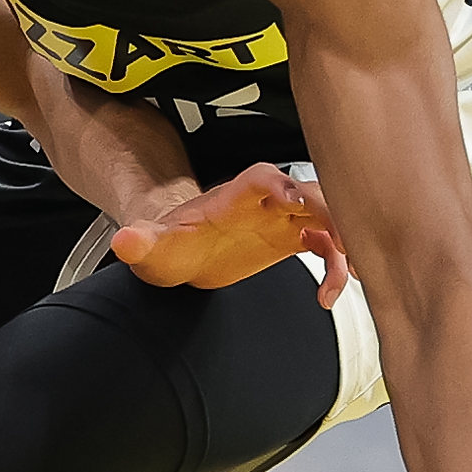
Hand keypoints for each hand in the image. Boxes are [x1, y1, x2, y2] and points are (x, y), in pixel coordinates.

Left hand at [110, 163, 347, 305]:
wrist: (181, 251)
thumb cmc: (168, 242)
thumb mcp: (150, 245)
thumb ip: (140, 240)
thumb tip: (124, 240)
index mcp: (235, 195)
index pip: (263, 178)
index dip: (281, 185)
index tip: (295, 201)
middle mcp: (266, 201)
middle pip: (308, 192)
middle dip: (331, 211)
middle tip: (344, 241)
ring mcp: (283, 218)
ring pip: (327, 217)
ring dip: (344, 241)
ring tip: (347, 274)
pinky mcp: (292, 239)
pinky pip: (327, 244)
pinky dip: (337, 263)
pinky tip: (330, 293)